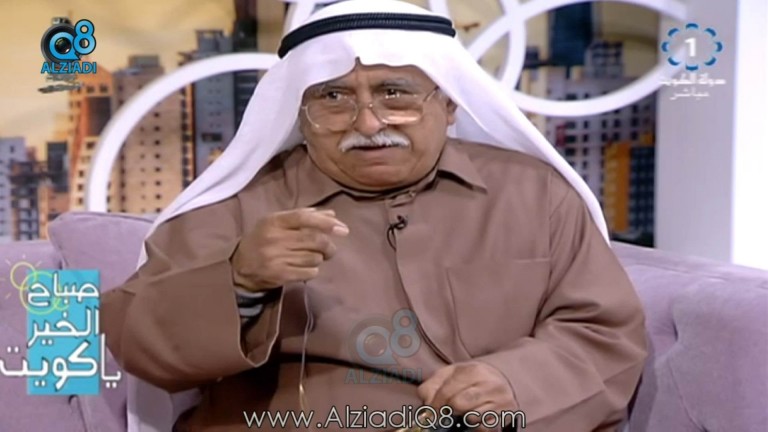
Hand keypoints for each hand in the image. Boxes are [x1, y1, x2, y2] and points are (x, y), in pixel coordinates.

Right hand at [232, 208, 348, 291]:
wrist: (241, 267)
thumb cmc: (264, 239)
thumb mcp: (278, 223)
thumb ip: (304, 217)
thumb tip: (332, 215)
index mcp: (274, 221)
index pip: (304, 218)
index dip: (325, 222)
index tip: (342, 229)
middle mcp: (274, 238)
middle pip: (314, 239)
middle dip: (328, 245)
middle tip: (330, 249)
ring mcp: (277, 258)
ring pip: (314, 257)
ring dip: (319, 258)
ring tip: (312, 258)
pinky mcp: (280, 275)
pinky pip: (309, 272)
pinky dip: (313, 270)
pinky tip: (306, 268)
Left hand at [417, 362, 517, 430]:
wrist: (502, 382)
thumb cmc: (471, 379)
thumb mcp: (450, 374)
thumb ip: (433, 385)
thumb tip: (427, 403)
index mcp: (474, 371)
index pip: (446, 392)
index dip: (434, 405)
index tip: (432, 411)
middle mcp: (490, 384)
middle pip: (457, 404)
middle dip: (447, 411)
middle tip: (445, 413)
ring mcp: (501, 401)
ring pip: (471, 418)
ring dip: (462, 418)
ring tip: (463, 412)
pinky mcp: (505, 416)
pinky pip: (483, 427)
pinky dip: (475, 425)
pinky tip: (476, 417)